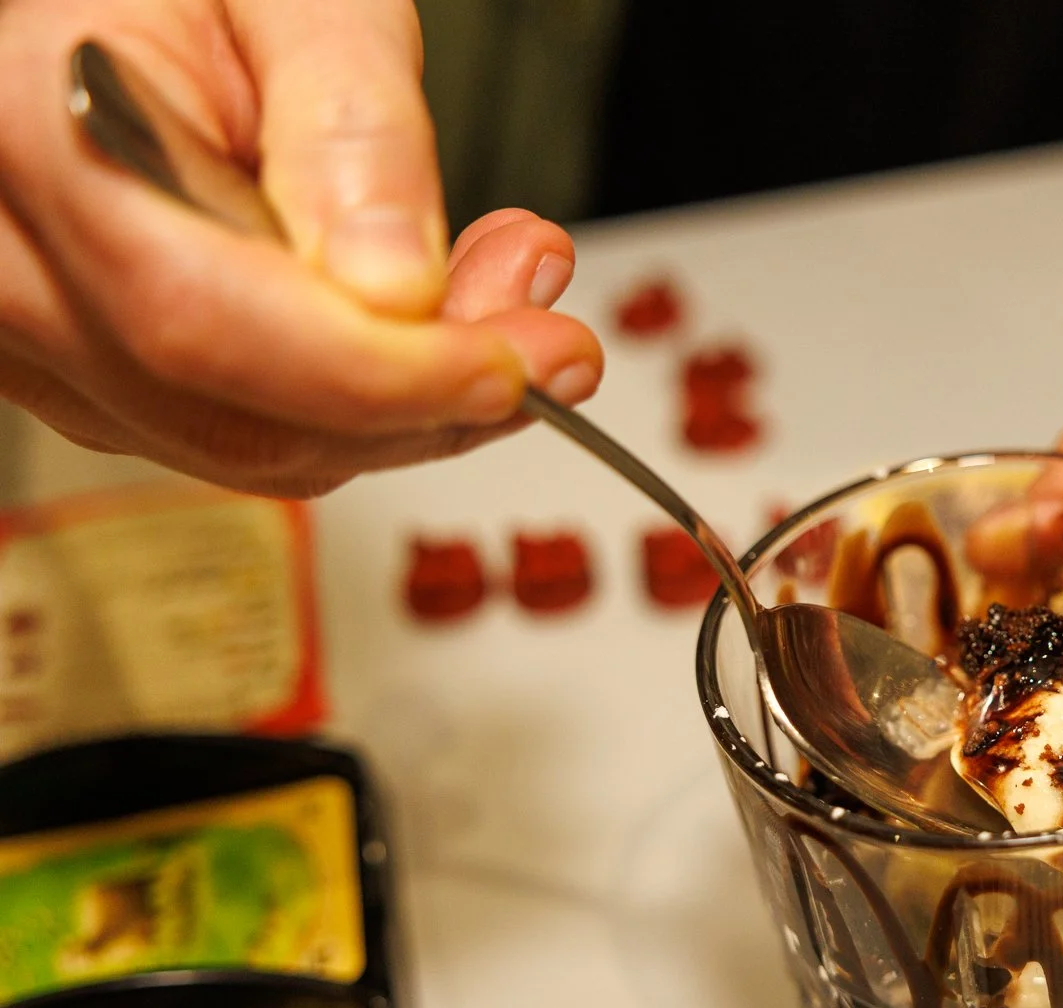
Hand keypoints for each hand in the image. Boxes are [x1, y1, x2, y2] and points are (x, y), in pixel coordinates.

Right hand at [0, 0, 602, 496]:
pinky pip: (252, 438)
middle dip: (428, 399)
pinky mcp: (104, 383)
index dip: (381, 375)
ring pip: (255, 448)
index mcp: (41, 135)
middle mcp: (17, 264)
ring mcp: (48, 341)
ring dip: (414, 406)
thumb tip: (392, 285)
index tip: (514, 365)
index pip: (200, 320)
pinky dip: (369, 406)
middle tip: (549, 337)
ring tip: (498, 293)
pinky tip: (427, 324)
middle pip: (234, 413)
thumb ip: (350, 125)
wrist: (130, 4)